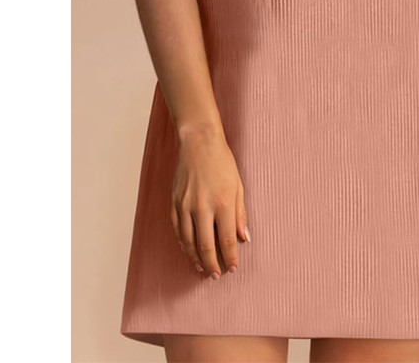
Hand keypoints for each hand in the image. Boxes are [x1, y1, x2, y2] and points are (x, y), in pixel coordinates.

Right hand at [170, 124, 249, 278]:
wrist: (199, 143)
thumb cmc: (223, 162)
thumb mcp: (238, 186)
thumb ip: (240, 214)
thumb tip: (244, 238)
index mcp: (223, 203)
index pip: (227, 239)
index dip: (230, 257)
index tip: (233, 268)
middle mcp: (202, 207)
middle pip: (206, 246)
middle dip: (213, 264)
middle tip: (217, 275)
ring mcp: (185, 205)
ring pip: (189, 242)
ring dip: (196, 258)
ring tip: (203, 268)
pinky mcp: (174, 202)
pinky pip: (177, 230)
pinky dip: (183, 243)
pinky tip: (189, 250)